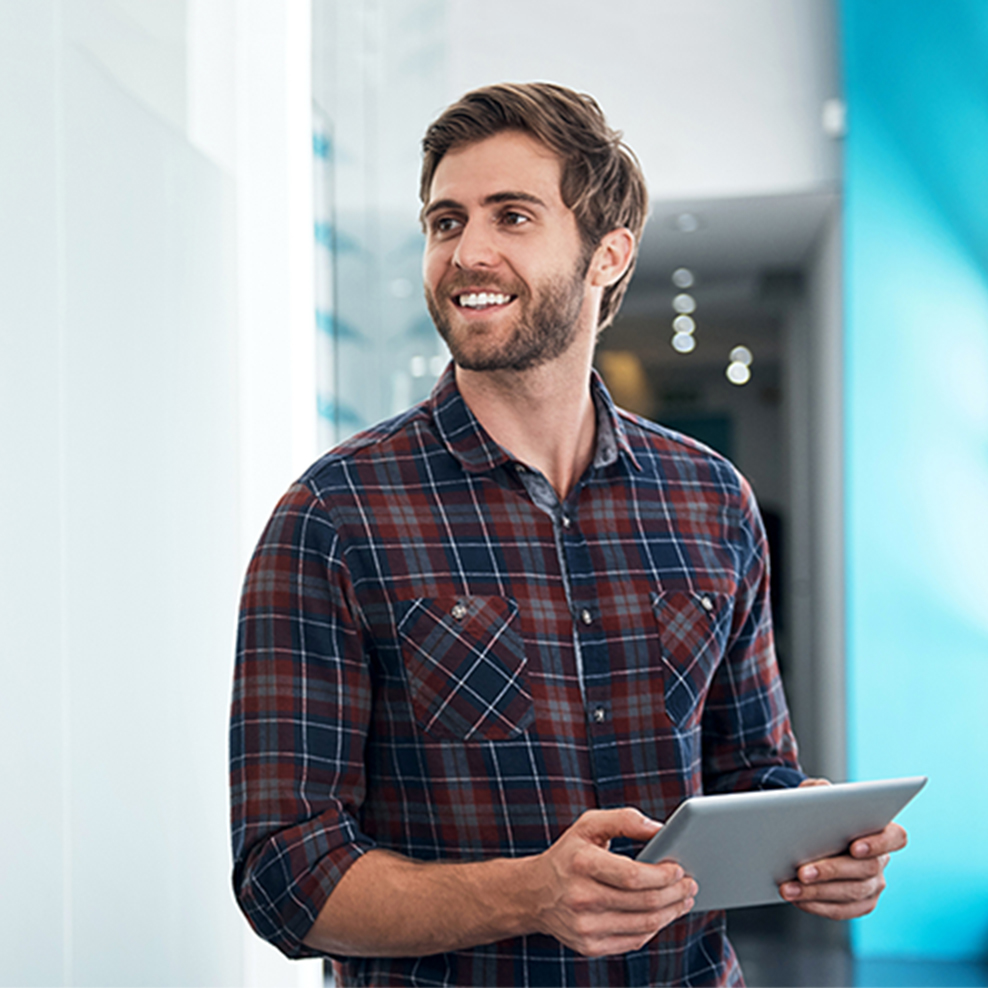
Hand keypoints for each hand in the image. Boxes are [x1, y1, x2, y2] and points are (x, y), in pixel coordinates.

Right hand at [529, 808, 696, 956]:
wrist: (534, 894)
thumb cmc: (569, 854)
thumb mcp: (589, 825)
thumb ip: (624, 820)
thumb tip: (660, 829)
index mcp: (582, 863)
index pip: (633, 876)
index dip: (662, 875)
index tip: (679, 868)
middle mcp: (581, 897)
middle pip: (644, 903)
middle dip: (675, 894)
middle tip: (690, 884)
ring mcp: (584, 926)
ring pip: (644, 925)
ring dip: (671, 912)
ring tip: (683, 899)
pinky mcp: (589, 946)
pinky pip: (633, 941)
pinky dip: (653, 927)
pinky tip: (661, 914)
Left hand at [779, 778, 907, 919]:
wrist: (808, 834)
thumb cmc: (816, 811)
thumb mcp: (816, 794)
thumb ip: (820, 790)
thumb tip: (819, 793)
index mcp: (881, 829)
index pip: (896, 837)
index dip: (878, 843)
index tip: (854, 846)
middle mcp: (882, 860)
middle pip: (865, 870)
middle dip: (831, 871)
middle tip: (801, 872)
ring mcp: (874, 885)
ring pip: (851, 893)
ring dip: (816, 892)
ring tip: (788, 888)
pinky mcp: (860, 904)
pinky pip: (842, 910)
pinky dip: (817, 905)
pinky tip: (797, 899)